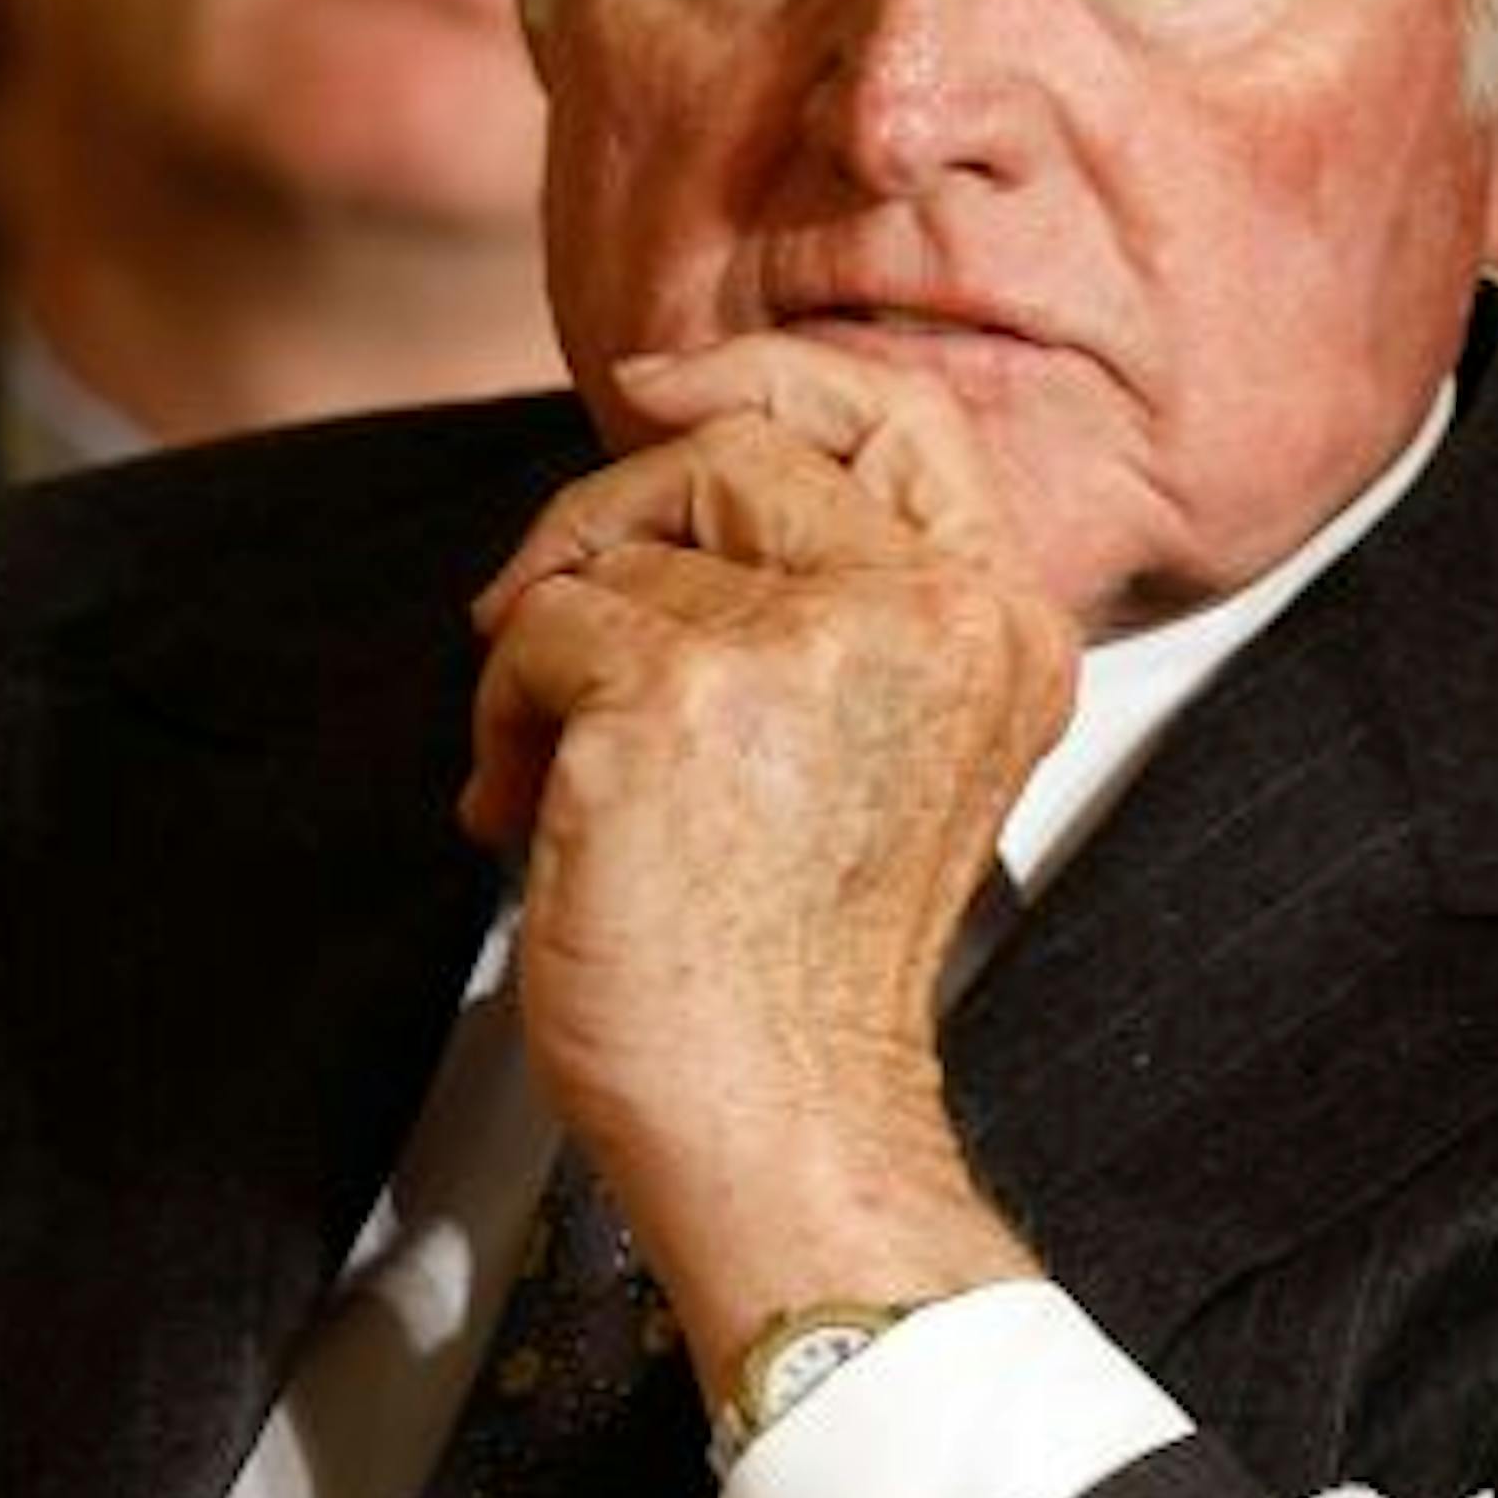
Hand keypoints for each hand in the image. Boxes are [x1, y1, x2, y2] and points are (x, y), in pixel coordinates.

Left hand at [460, 337, 1076, 1397]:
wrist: (780, 1123)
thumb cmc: (795, 971)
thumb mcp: (868, 753)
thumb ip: (816, 610)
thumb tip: (636, 483)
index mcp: (996, 629)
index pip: (897, 420)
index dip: (764, 374)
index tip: (652, 385)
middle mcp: (927, 616)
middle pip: (728, 455)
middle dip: (598, 524)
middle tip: (528, 626)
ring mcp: (809, 646)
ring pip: (615, 556)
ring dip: (539, 660)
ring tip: (547, 788)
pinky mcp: (684, 696)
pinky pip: (539, 629)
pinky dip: (501, 717)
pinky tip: (525, 819)